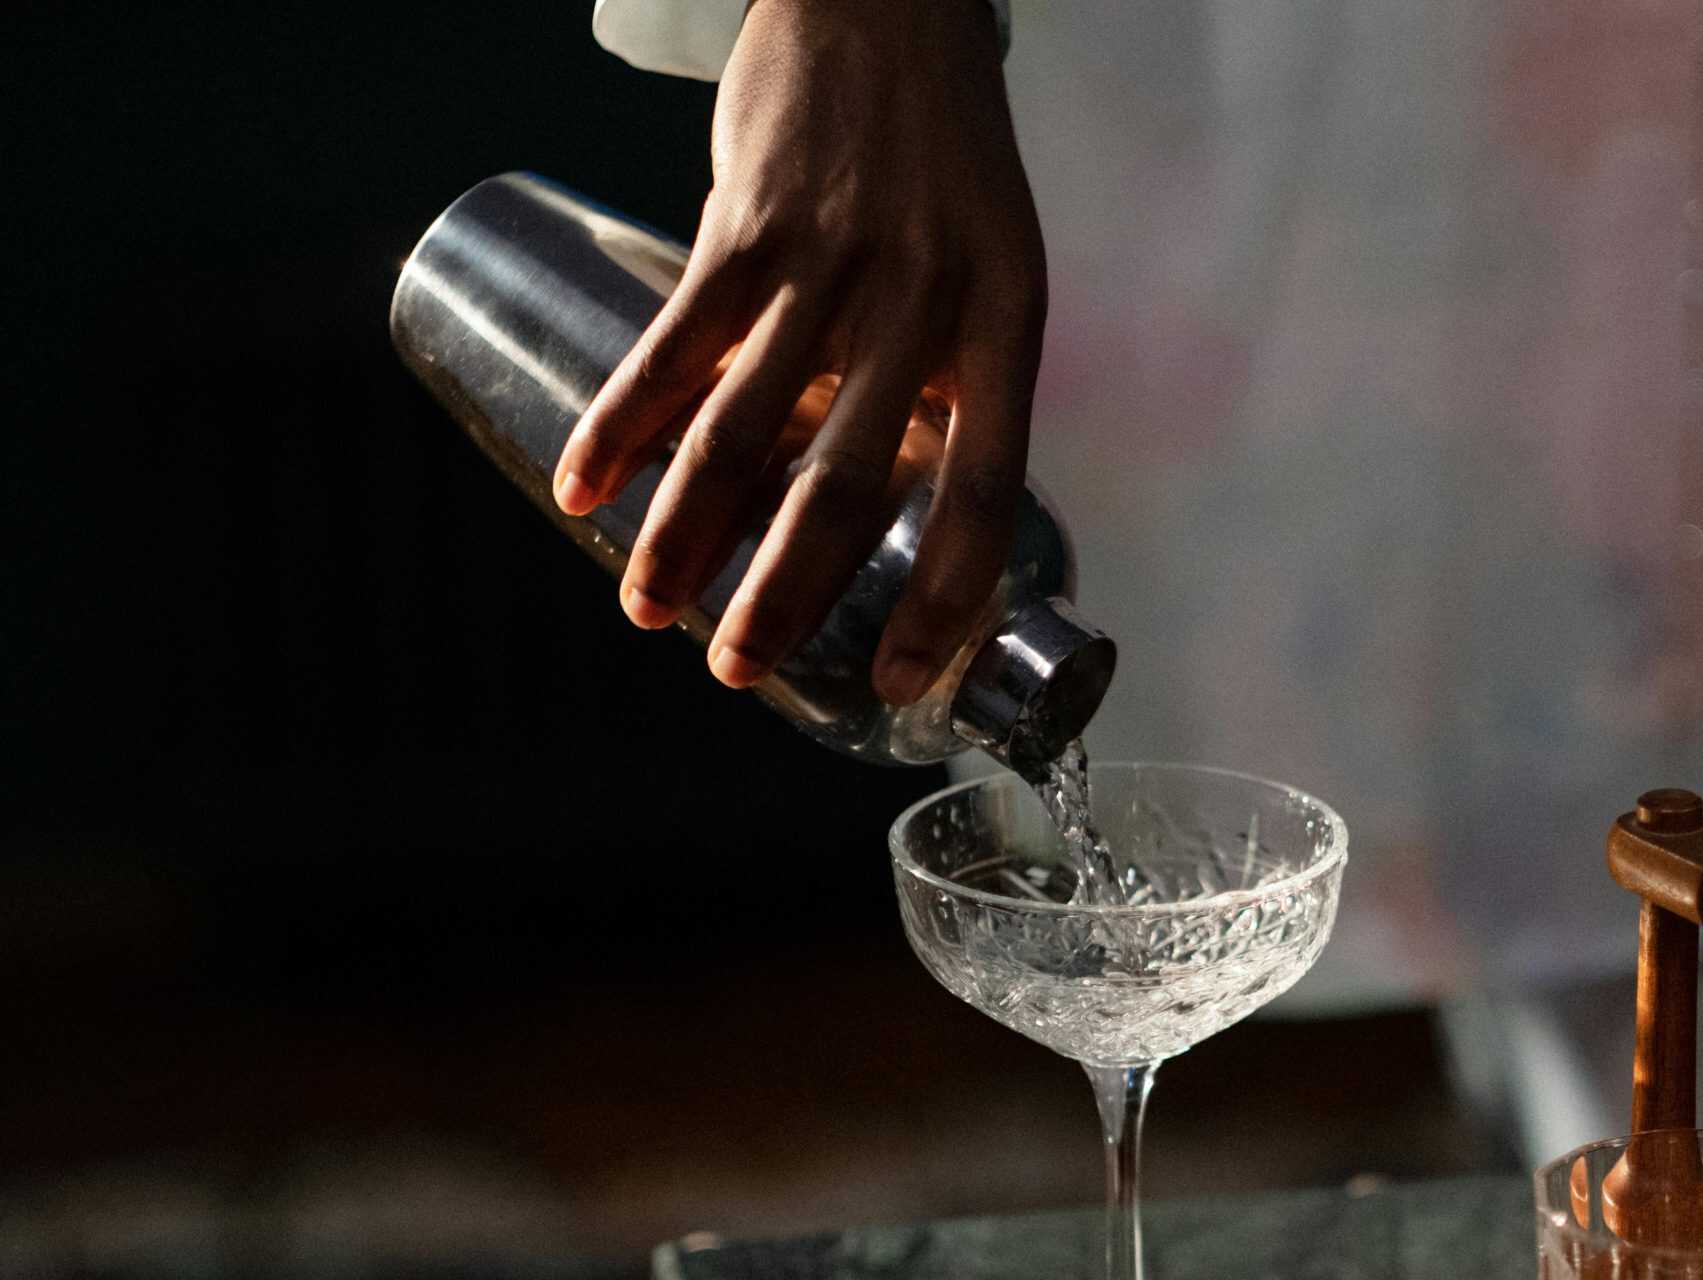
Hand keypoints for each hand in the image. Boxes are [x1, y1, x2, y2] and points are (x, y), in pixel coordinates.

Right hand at [553, 0, 1046, 705]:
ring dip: (685, 535)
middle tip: (735, 672)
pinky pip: (676, 344)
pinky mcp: (747, 220)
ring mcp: (834, 260)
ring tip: (648, 610)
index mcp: (1008, 326)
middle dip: (784, 598)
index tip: (894, 681)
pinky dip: (622, 424)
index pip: (989, 493)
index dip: (944, 600)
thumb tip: (892, 512)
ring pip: (746, 430)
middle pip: (850, 485)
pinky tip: (585, 488)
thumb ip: (947, 383)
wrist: (885, 8)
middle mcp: (929, 301)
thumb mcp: (987, 271)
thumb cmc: (940, 165)